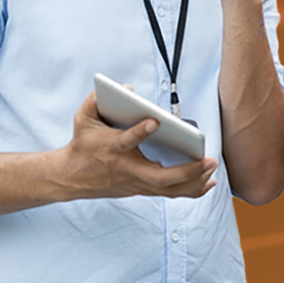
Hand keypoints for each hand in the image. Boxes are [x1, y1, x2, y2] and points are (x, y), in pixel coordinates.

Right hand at [53, 92, 217, 199]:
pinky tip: (208, 183)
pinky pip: (169, 194)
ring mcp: (135, 183)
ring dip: (193, 182)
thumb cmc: (83, 144)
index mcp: (111, 149)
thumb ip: (97, 100)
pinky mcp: (141, 190)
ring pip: (168, 190)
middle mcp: (127, 169)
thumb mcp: (83, 118)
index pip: (126, 141)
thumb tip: (127, 88)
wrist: (71, 178)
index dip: (140, 132)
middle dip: (186, 171)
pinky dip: (190, 191)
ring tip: (212, 169)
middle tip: (208, 160)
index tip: (155, 121)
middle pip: (159, 177)